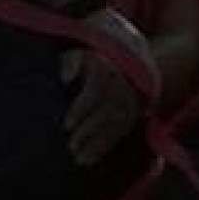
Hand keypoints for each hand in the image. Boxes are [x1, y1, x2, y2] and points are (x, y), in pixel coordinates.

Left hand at [57, 5, 159, 166]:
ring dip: (97, 143)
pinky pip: (121, 131)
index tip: (67, 124)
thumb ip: (73, 58)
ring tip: (78, 157)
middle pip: (108, 111)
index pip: (98, 90)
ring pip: (116, 124)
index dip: (83, 109)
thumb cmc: (99, 45)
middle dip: (90, 130)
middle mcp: (125, 82)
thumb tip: (64, 77)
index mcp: (111, 63)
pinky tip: (88, 159)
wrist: (134, 48)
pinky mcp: (134, 112)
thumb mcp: (86, 40)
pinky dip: (104, 146)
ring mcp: (132, 98)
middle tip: (71, 145)